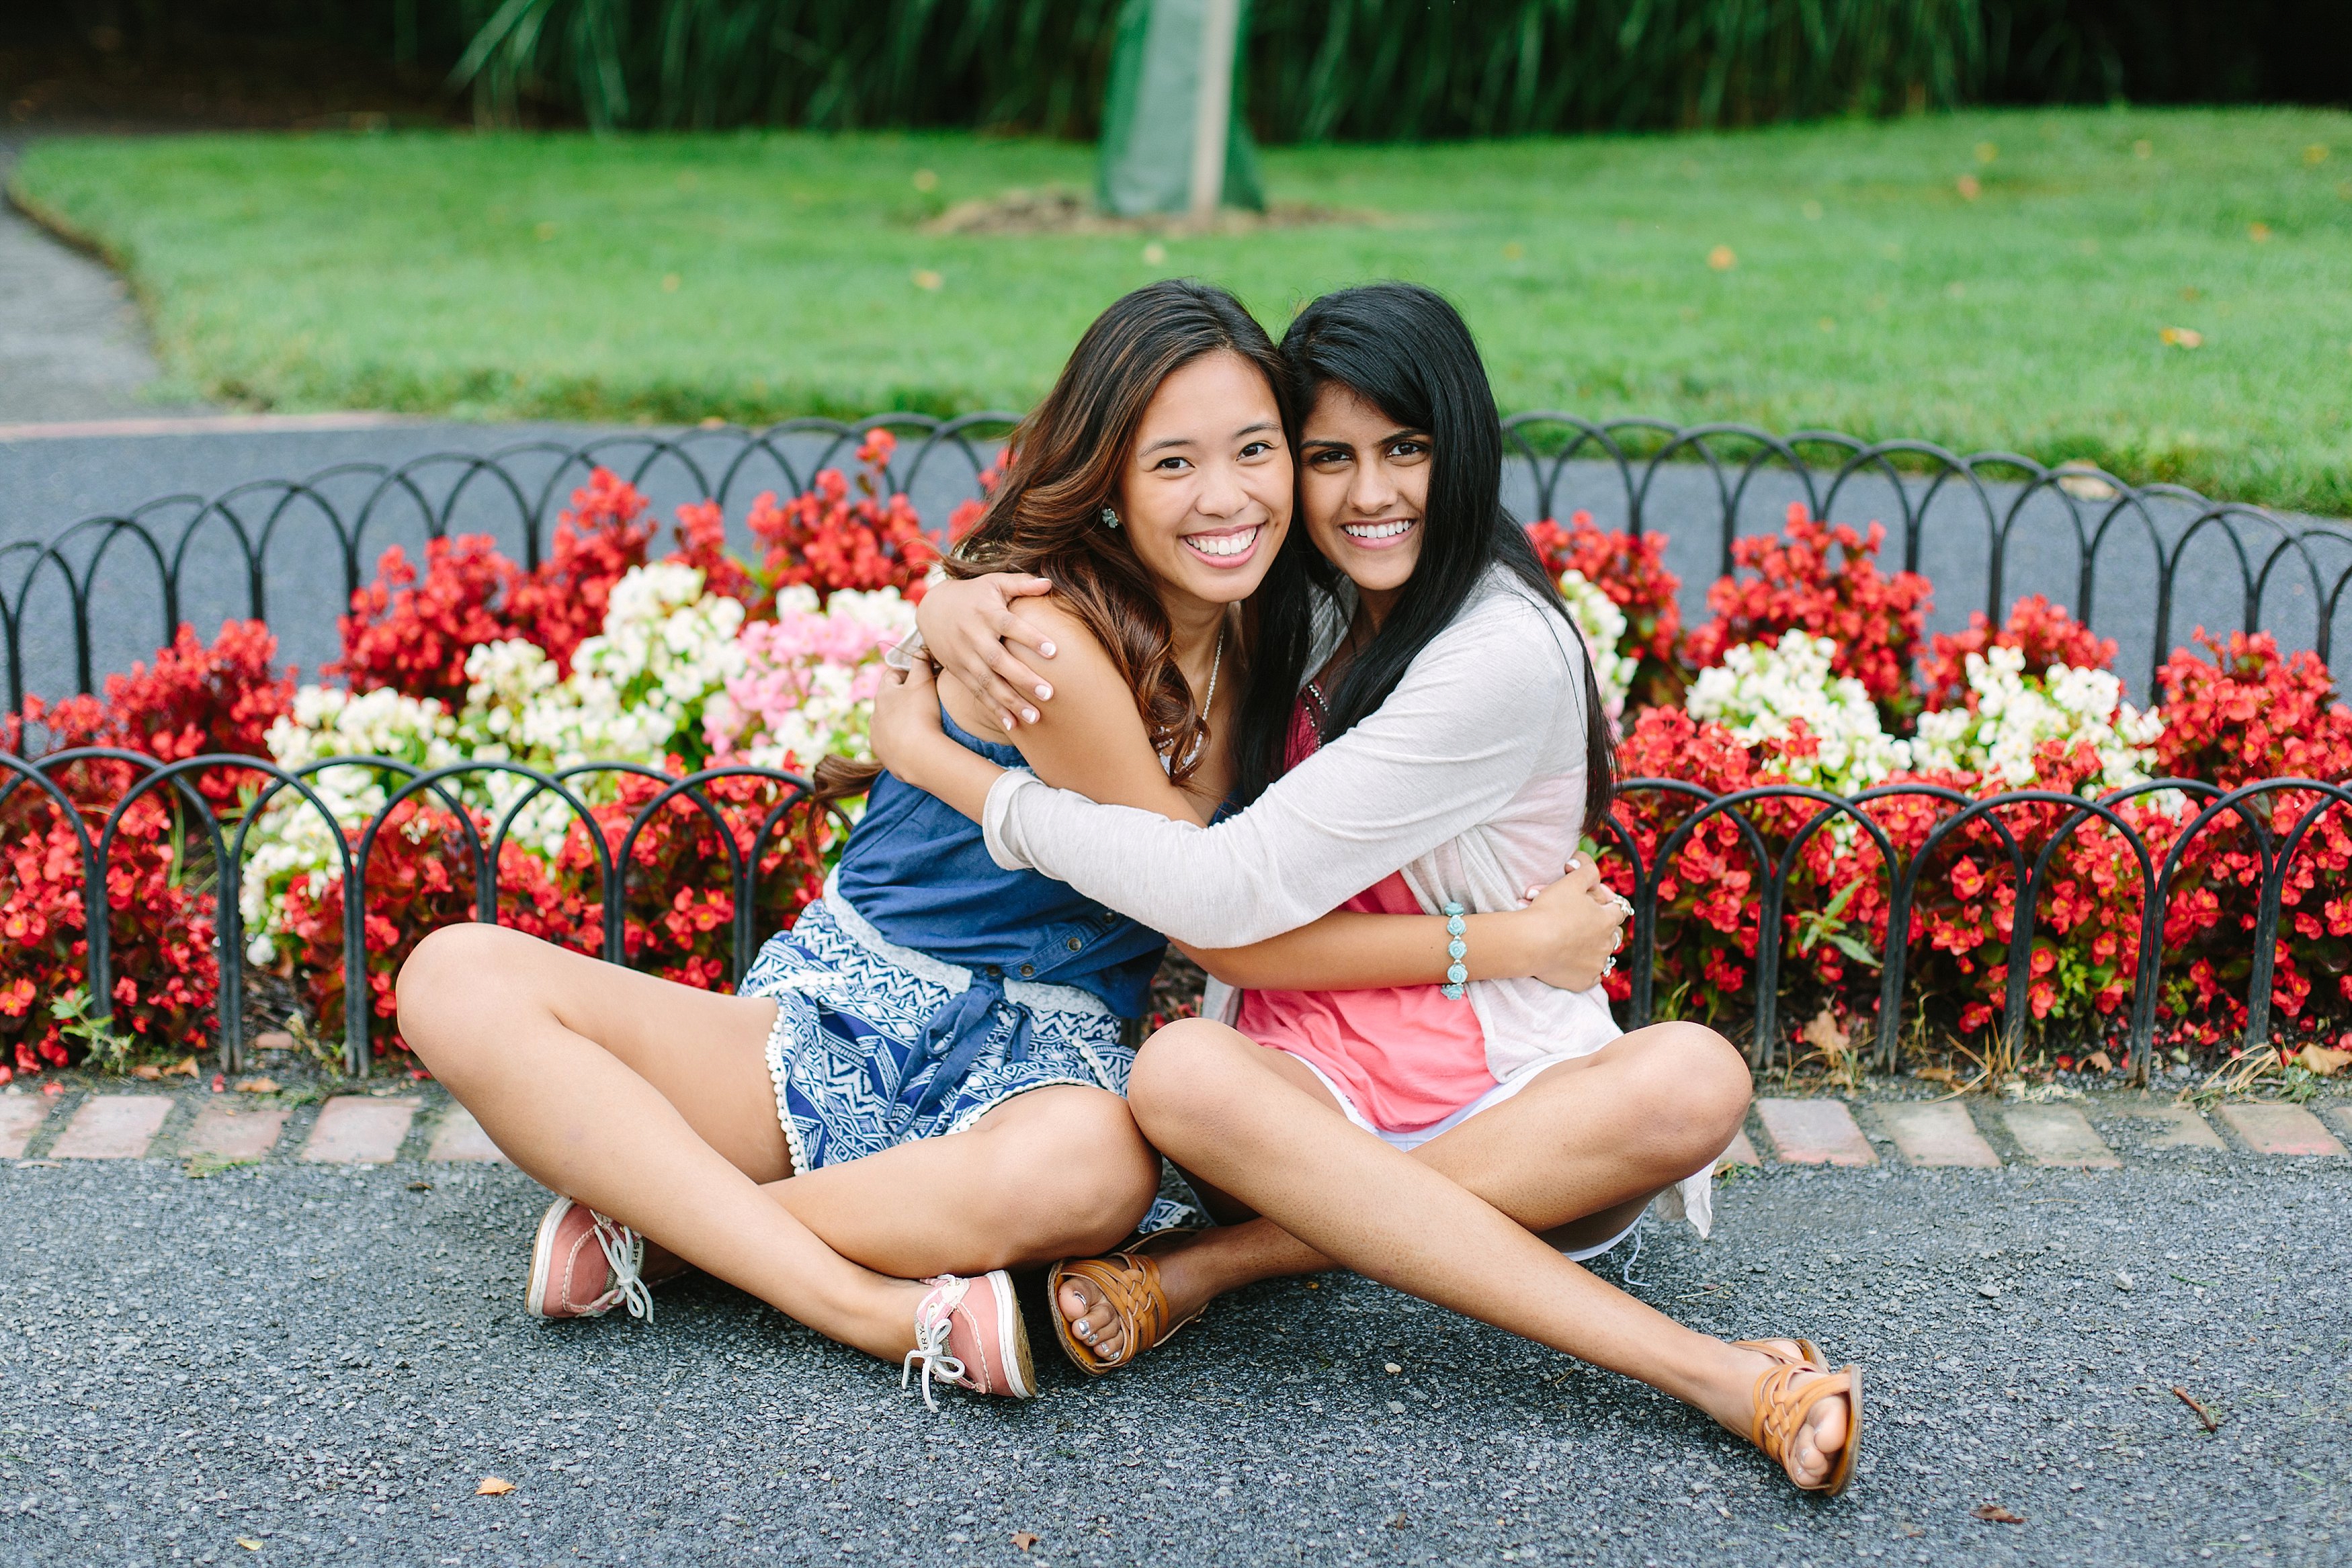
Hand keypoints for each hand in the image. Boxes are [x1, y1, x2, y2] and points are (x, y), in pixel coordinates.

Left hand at [869, 654, 949, 786]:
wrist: (917, 755)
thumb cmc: (921, 714)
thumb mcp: (923, 681)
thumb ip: (921, 661)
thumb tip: (921, 648)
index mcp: (883, 692)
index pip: (893, 674)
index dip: (910, 674)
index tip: (925, 680)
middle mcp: (875, 712)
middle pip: (890, 699)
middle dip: (905, 698)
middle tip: (926, 703)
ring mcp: (876, 733)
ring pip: (888, 720)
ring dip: (901, 720)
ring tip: (921, 725)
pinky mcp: (880, 751)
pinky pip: (889, 740)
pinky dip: (899, 739)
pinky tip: (914, 742)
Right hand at [914, 572, 1057, 731]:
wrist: (932, 609)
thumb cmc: (973, 595)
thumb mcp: (994, 582)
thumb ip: (1021, 583)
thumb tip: (1050, 582)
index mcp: (986, 613)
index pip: (1009, 625)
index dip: (1030, 638)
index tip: (1053, 651)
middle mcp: (974, 637)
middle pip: (999, 660)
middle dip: (1023, 679)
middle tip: (1049, 694)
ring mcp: (965, 657)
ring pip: (988, 683)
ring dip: (1010, 702)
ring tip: (1035, 717)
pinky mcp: (960, 672)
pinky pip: (977, 693)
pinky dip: (994, 710)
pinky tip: (1012, 725)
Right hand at [1514, 855, 1633, 992]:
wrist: (1530, 943)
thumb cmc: (1549, 910)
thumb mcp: (1569, 882)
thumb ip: (1585, 870)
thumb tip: (1587, 863)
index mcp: (1606, 920)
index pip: (1620, 910)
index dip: (1611, 904)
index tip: (1602, 902)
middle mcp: (1606, 944)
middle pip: (1615, 935)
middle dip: (1606, 929)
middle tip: (1591, 926)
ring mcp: (1596, 964)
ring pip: (1604, 956)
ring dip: (1596, 949)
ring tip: (1580, 944)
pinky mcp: (1584, 981)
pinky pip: (1591, 976)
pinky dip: (1585, 970)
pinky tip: (1574, 964)